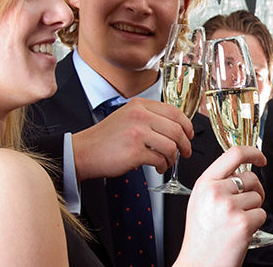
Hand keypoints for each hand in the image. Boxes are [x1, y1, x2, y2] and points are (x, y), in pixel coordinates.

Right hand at [71, 98, 193, 179]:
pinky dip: (163, 165)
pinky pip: (160, 159)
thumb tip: (177, 126)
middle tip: (185, 152)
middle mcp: (139, 116)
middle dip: (185, 144)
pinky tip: (158, 167)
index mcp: (140, 105)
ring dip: (173, 158)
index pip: (174, 112)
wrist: (83, 152)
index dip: (187, 125)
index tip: (189, 135)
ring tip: (167, 162)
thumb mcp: (127, 116)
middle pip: (177, 129)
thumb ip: (149, 117)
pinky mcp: (135, 151)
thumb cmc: (106, 138)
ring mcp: (137, 133)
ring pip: (171, 146)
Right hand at [176, 146, 267, 266]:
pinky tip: (239, 232)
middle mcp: (215, 192)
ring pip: (258, 197)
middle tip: (242, 208)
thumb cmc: (201, 237)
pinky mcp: (243, 223)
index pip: (234, 154)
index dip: (253, 152)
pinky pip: (262, 214)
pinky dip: (255, 224)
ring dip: (252, 210)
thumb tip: (240, 171)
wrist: (198, 264)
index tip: (261, 158)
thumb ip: (217, 183)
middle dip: (254, 192)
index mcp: (204, 183)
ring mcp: (229, 207)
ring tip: (234, 223)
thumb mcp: (200, 202)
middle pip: (251, 178)